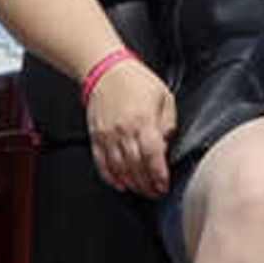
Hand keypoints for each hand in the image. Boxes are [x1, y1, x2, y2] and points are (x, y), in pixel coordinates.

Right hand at [83, 53, 177, 199]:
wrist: (106, 70)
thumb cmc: (136, 81)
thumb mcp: (165, 98)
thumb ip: (168, 123)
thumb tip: (166, 145)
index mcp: (143, 121)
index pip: (152, 156)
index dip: (159, 175)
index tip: (164, 185)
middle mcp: (123, 130)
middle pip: (135, 167)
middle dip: (147, 184)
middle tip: (155, 192)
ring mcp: (107, 135)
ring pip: (118, 169)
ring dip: (131, 184)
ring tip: (141, 189)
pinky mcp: (95, 136)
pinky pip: (102, 163)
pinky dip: (111, 177)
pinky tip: (120, 183)